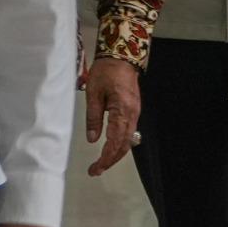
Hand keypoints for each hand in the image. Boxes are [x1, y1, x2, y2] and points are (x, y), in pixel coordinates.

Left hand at [84, 58, 141, 176]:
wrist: (121, 56)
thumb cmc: (106, 71)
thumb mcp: (93, 94)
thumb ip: (93, 118)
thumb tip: (92, 139)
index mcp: (122, 111)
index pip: (114, 142)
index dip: (105, 158)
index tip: (95, 168)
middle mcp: (132, 114)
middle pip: (124, 145)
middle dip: (110, 160)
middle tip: (96, 170)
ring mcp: (135, 112)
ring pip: (128, 140)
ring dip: (116, 154)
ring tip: (102, 163)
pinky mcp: (134, 109)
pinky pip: (129, 132)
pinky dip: (121, 144)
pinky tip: (112, 147)